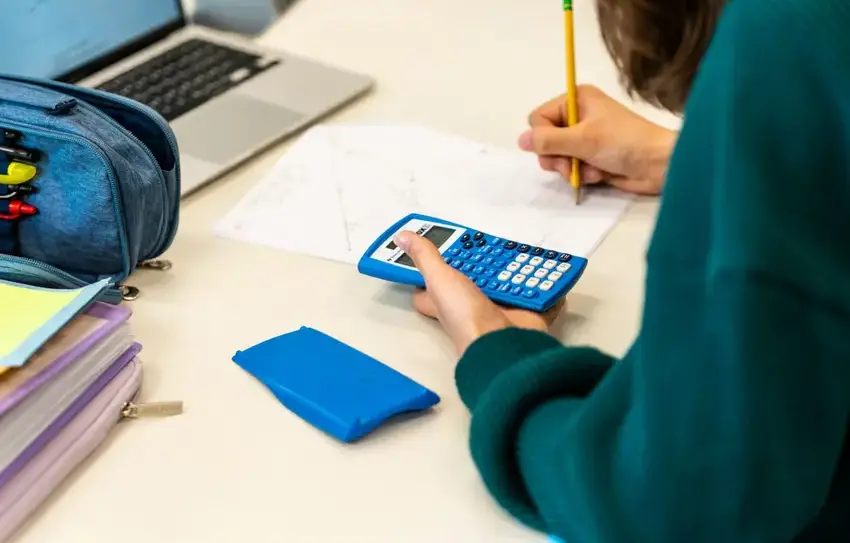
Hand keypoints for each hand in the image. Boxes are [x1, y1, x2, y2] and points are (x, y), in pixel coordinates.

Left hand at [393, 231, 562, 354]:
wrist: (502, 343)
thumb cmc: (465, 316)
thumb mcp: (439, 280)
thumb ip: (424, 257)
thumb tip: (401, 236)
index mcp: (447, 299)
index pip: (433, 283)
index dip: (433, 267)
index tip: (438, 248)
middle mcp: (472, 306)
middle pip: (477, 277)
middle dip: (485, 260)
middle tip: (490, 241)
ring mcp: (500, 311)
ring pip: (510, 284)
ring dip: (518, 270)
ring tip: (523, 251)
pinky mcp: (526, 315)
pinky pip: (539, 298)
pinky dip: (546, 289)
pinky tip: (549, 273)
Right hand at [518, 85, 675, 194]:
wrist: (659, 165)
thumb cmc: (624, 143)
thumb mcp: (582, 139)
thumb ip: (548, 141)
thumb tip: (520, 141)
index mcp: (577, 100)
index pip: (538, 118)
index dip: (543, 137)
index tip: (558, 147)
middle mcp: (578, 116)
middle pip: (545, 140)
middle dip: (557, 157)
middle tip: (571, 164)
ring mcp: (585, 138)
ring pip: (556, 157)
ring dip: (570, 168)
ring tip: (589, 170)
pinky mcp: (592, 157)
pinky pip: (571, 167)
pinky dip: (582, 174)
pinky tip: (598, 174)